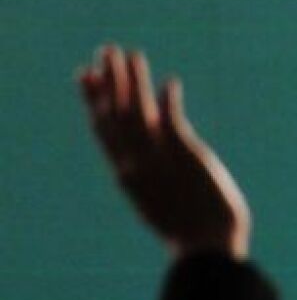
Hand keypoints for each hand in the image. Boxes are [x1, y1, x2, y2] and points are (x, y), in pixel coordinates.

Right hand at [78, 46, 250, 259]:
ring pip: (137, 109)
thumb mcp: (162, 200)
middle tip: (104, 51)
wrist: (207, 248)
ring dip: (132, 79)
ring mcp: (158, 157)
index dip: (94, 101)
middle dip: (109, 79)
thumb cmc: (192, 232)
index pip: (104, 130)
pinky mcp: (185, 153)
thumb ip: (152, 175)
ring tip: (128, 53)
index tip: (87, 77)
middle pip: (115, 112)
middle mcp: (136, 162)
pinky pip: (172, 118)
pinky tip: (169, 82)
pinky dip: (167, 99)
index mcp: (128, 175)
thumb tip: (153, 169)